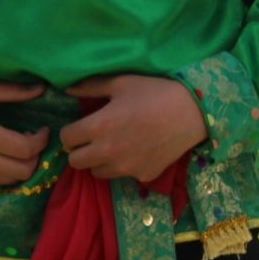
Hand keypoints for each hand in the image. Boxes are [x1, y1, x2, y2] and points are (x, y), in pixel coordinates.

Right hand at [0, 79, 48, 185]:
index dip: (41, 141)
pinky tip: (0, 156)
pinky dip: (4, 172)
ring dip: (21, 166)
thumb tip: (41, 88)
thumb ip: (11, 91)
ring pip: (11, 180)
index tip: (42, 129)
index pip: (25, 149)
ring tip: (17, 148)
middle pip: (23, 170)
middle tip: (31, 140)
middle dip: (35, 156)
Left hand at [60, 75, 206, 182]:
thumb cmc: (154, 92)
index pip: (66, 138)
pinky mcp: (143, 176)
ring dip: (97, 161)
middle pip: (75, 162)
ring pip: (96, 173)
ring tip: (111, 145)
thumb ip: (90, 87)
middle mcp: (108, 152)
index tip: (79, 126)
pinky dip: (122, 166)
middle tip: (91, 138)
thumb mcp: (120, 83)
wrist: (192, 112)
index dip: (70, 131)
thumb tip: (67, 89)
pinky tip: (134, 150)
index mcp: (99, 127)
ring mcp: (126, 167)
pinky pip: (122, 176)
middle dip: (78, 149)